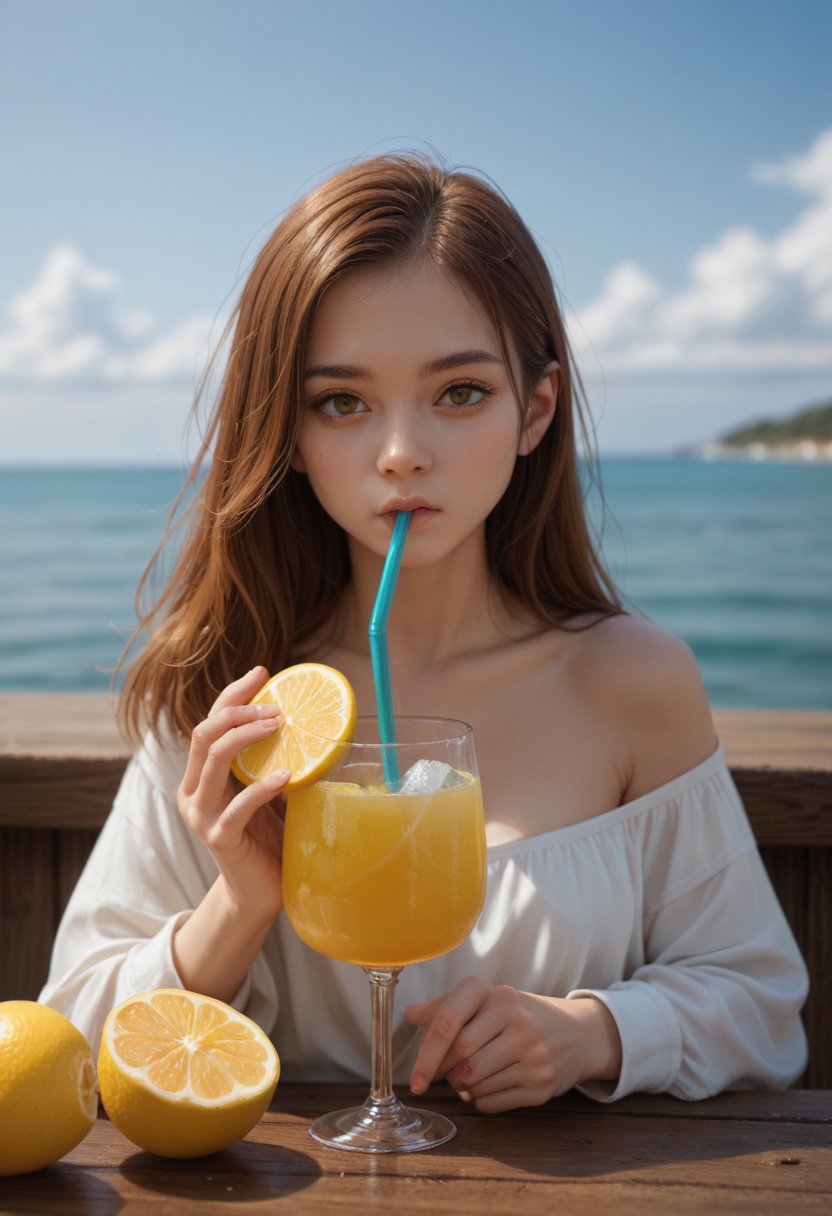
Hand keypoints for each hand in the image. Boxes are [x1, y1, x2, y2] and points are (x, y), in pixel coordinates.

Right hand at [178, 666, 288, 921]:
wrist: (258, 890)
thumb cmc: (266, 836)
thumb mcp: (267, 790)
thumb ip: (271, 760)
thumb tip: (306, 722)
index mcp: (201, 774)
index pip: (210, 721)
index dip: (233, 693)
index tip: (262, 670)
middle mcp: (193, 789)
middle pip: (204, 733)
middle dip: (237, 709)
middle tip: (275, 704)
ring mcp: (201, 814)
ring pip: (213, 759)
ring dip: (246, 736)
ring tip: (278, 725)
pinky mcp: (219, 837)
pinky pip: (237, 806)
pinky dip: (261, 787)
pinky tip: (285, 776)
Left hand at [405, 978, 621, 1112]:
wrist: (576, 1032)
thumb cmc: (518, 1015)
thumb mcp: (487, 1000)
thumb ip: (446, 1006)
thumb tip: (409, 1013)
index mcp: (496, 993)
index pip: (447, 1023)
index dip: (425, 1056)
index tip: (415, 1080)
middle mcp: (517, 1019)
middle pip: (460, 1058)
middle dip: (449, 1071)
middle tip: (453, 1069)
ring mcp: (533, 1052)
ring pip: (474, 1084)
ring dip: (465, 1087)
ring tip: (476, 1074)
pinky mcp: (541, 1083)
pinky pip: (491, 1103)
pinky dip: (482, 1100)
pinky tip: (494, 1084)